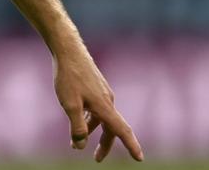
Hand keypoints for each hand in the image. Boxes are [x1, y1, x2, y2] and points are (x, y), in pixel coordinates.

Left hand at [54, 46, 143, 161]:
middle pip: (111, 128)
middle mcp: (108, 100)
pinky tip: (77, 119)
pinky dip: (89, 118)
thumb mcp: (69, 105)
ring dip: (91, 131)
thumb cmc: (68, 76)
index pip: (122, 131)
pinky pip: (96, 108)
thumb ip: (77, 127)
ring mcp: (102, 93)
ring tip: (75, 143)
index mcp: (104, 106)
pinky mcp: (95, 87)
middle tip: (97, 159)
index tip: (140, 159)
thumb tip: (81, 145)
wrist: (68, 50)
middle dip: (105, 145)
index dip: (131, 146)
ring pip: (101, 118)